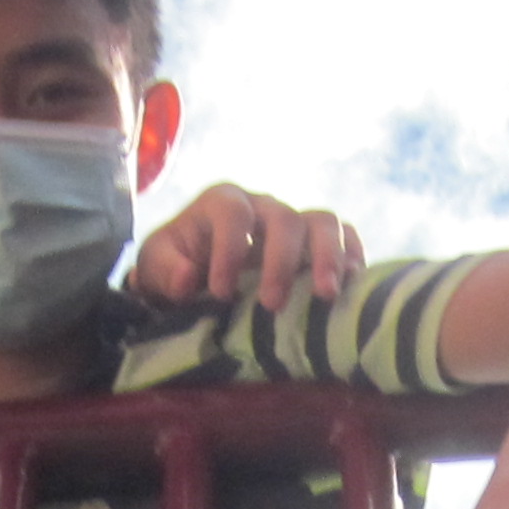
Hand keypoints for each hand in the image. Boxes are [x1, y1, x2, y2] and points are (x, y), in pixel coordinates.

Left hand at [130, 184, 364, 307]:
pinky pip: (346, 237)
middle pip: (285, 218)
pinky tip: (349, 287)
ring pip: (323, 223)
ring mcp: (294, 224)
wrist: (194, 279)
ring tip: (326, 295)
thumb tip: (187, 281)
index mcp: (221, 204)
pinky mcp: (315, 245)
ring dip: (329, 257)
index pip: (233, 212)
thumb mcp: (155, 267)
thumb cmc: (175, 269)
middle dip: (281, 262)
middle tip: (272, 305)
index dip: (229, 249)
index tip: (221, 292)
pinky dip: (352, 257)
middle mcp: (263, 207)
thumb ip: (164, 271)